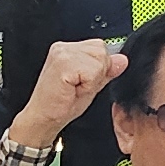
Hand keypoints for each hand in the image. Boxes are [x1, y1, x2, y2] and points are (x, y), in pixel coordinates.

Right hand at [11, 35, 126, 149]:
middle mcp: (63, 47)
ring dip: (93, 79)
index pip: (100, 46)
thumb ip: (105, 71)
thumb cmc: (60, 105)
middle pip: (101, 50)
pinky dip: (88, 84)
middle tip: (78, 85)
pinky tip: (73, 89)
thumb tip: (122, 60)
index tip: (82, 81)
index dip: (99, 67)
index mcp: (68, 49)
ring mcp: (62, 53)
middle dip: (97, 72)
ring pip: (99, 59)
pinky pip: (93, 71)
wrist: (43, 119)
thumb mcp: (90, 86)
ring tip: (75, 87)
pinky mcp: (63, 63)